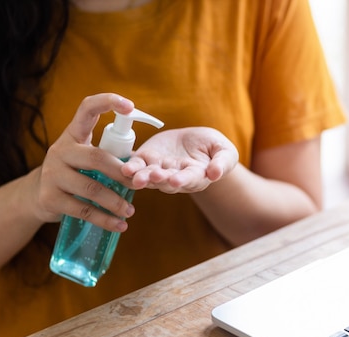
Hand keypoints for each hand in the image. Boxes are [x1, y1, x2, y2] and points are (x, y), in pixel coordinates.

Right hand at [32, 93, 135, 231]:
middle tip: (140, 186)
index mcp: (73, 135)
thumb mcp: (86, 158)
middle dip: (122, 174)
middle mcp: (60, 150)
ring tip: (130, 211)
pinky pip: (83, 210)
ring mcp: (52, 174)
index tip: (130, 106)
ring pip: (92, 188)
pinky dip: (105, 220)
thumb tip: (150, 166)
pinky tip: (120, 226)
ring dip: (116, 202)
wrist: (38, 196)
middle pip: (97, 158)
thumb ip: (110, 156)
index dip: (108, 102)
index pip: (87, 109)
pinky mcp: (50, 198)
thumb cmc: (75, 173)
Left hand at [122, 127, 238, 192]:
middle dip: (158, 179)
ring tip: (133, 175)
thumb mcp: (225, 152)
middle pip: (166, 181)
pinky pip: (137, 164)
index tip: (176, 180)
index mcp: (196, 176)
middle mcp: (176, 177)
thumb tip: (216, 174)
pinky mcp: (147, 159)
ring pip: (149, 175)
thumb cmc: (214, 149)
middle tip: (152, 177)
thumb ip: (222, 163)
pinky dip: (130, 166)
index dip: (182, 179)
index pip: (189, 179)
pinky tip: (123, 166)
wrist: (197, 142)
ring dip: (141, 176)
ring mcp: (160, 169)